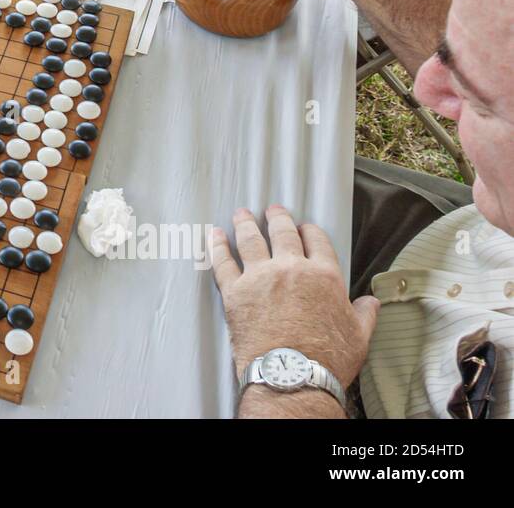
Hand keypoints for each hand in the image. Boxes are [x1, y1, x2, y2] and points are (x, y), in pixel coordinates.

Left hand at [211, 205, 378, 387]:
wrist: (292, 375)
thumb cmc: (327, 359)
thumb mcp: (359, 336)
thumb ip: (364, 314)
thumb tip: (371, 302)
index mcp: (324, 276)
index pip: (317, 241)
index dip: (310, 231)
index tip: (305, 226)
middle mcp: (291, 269)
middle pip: (283, 233)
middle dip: (278, 218)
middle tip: (273, 210)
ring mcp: (260, 277)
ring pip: (251, 240)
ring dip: (246, 223)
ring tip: (242, 213)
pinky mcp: (235, 291)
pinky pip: (222, 262)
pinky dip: (217, 246)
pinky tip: (215, 236)